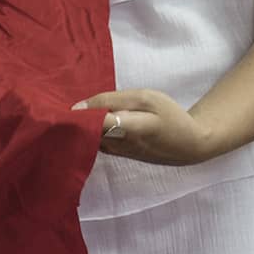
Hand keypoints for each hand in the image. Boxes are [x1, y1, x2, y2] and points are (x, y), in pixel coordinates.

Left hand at [73, 89, 218, 166]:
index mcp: (131, 128)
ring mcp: (117, 154)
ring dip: (80, 128)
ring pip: (89, 140)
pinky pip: (96, 143)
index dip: (78, 116)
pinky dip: (89, 133)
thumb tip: (79, 107)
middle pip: (87, 135)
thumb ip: (112, 100)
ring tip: (76, 113)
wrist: (188, 145)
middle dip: (75, 122)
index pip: (94, 125)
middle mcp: (120, 146)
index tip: (67, 107)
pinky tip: (88, 122)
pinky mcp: (117, 156)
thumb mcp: (146, 98)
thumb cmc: (169, 115)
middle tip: (65, 108)